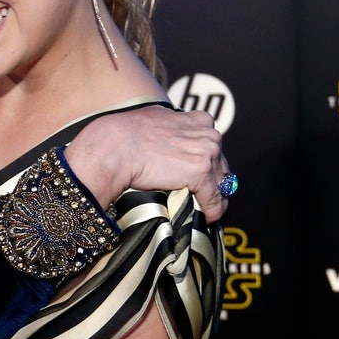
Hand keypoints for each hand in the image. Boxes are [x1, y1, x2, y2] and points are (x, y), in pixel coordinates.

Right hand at [66, 106, 230, 224]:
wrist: (117, 145)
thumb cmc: (126, 134)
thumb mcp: (155, 120)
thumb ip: (171, 128)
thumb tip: (167, 138)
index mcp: (198, 120)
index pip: (212, 143)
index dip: (207, 159)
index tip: (202, 171)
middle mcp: (207, 133)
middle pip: (220, 163)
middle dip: (213, 179)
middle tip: (204, 194)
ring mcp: (206, 153)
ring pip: (221, 182)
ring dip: (215, 197)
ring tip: (208, 209)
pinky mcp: (201, 174)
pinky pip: (214, 198)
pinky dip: (212, 210)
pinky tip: (208, 218)